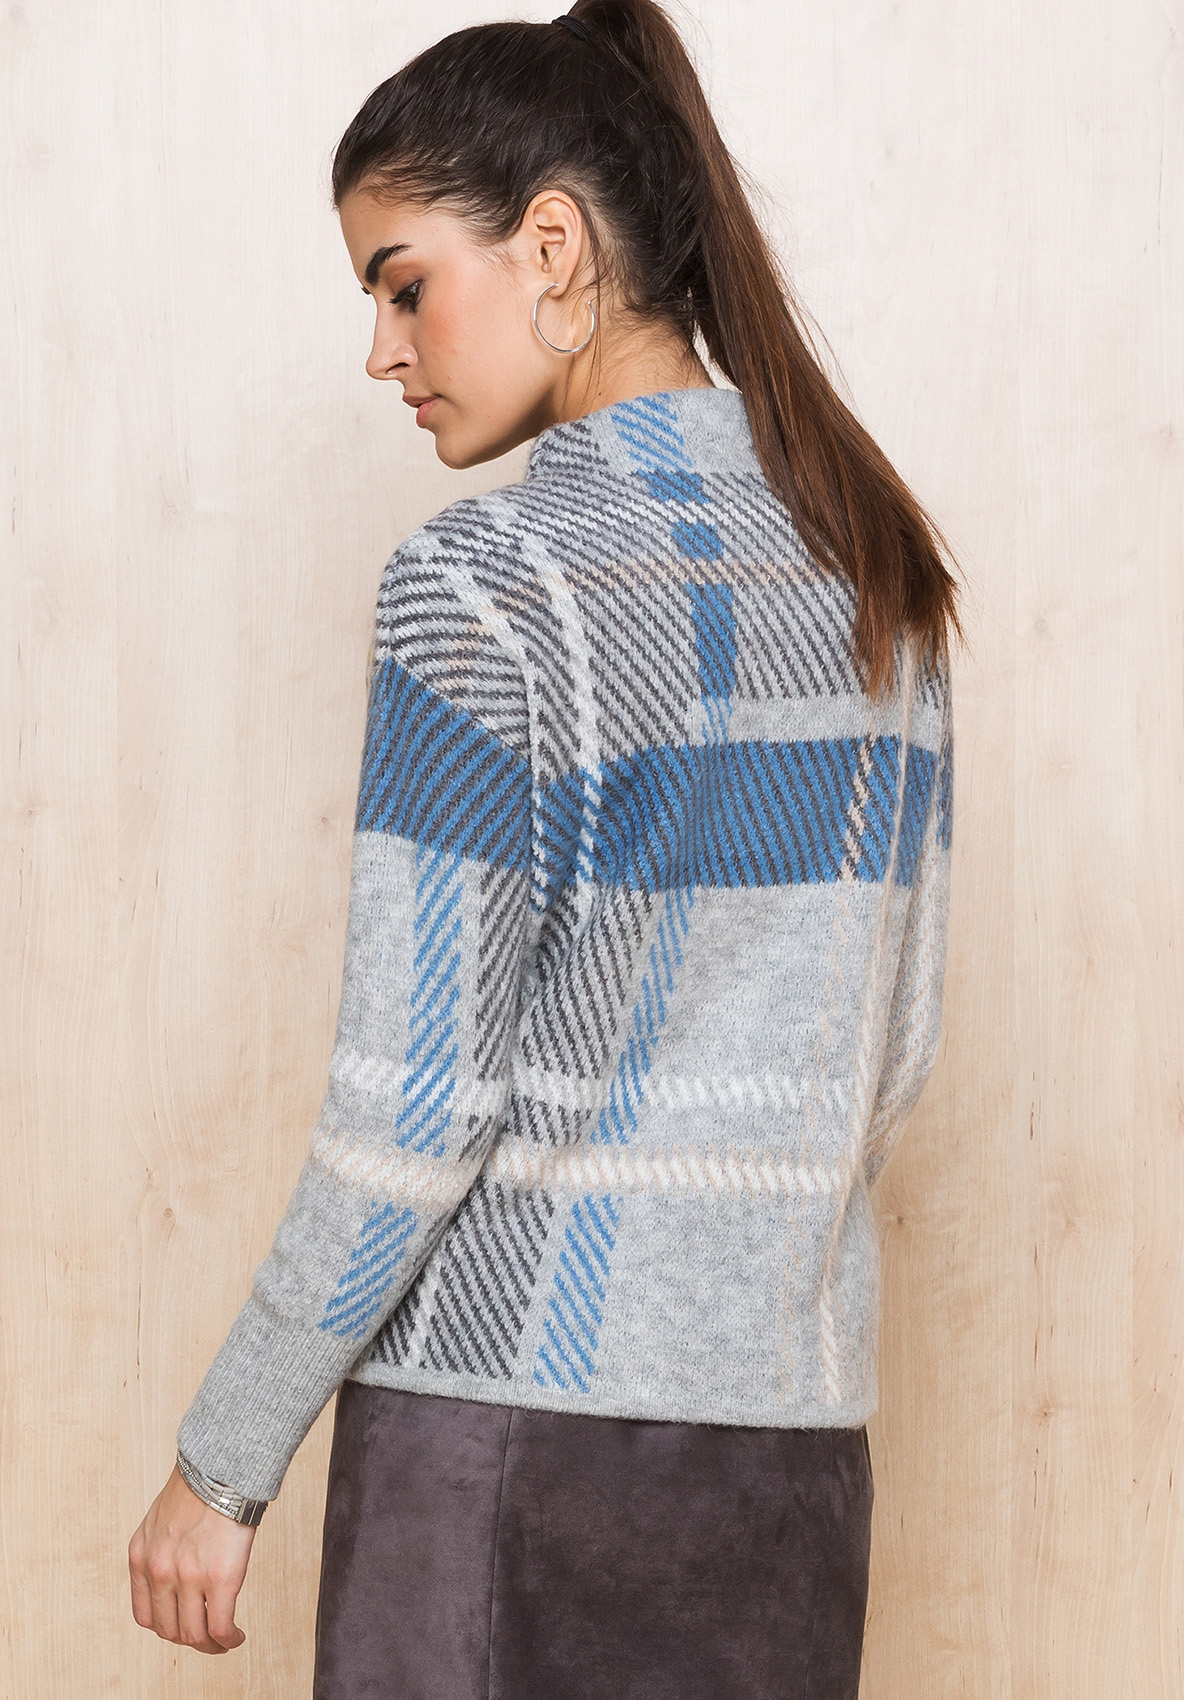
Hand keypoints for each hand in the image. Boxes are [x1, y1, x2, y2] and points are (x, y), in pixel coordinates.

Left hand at [128, 1465, 256, 1653]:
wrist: (222, 1466)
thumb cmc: (199, 1485)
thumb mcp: (160, 1519)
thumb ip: (159, 1549)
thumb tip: (174, 1573)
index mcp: (140, 1557)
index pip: (145, 1615)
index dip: (167, 1627)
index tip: (183, 1625)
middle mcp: (158, 1572)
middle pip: (168, 1630)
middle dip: (189, 1639)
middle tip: (207, 1639)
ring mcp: (188, 1578)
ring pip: (194, 1635)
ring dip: (210, 1646)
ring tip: (224, 1641)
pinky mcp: (220, 1579)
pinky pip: (219, 1627)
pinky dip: (228, 1640)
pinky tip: (236, 1636)